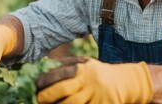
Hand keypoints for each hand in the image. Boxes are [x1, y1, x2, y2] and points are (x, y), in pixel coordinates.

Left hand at [36, 57, 152, 103]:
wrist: (125, 82)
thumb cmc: (98, 72)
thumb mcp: (85, 63)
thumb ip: (66, 64)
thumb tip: (43, 66)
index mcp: (83, 69)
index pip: (60, 74)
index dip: (45, 81)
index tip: (35, 85)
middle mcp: (90, 82)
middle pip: (66, 91)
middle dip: (48, 96)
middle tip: (38, 99)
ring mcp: (97, 96)